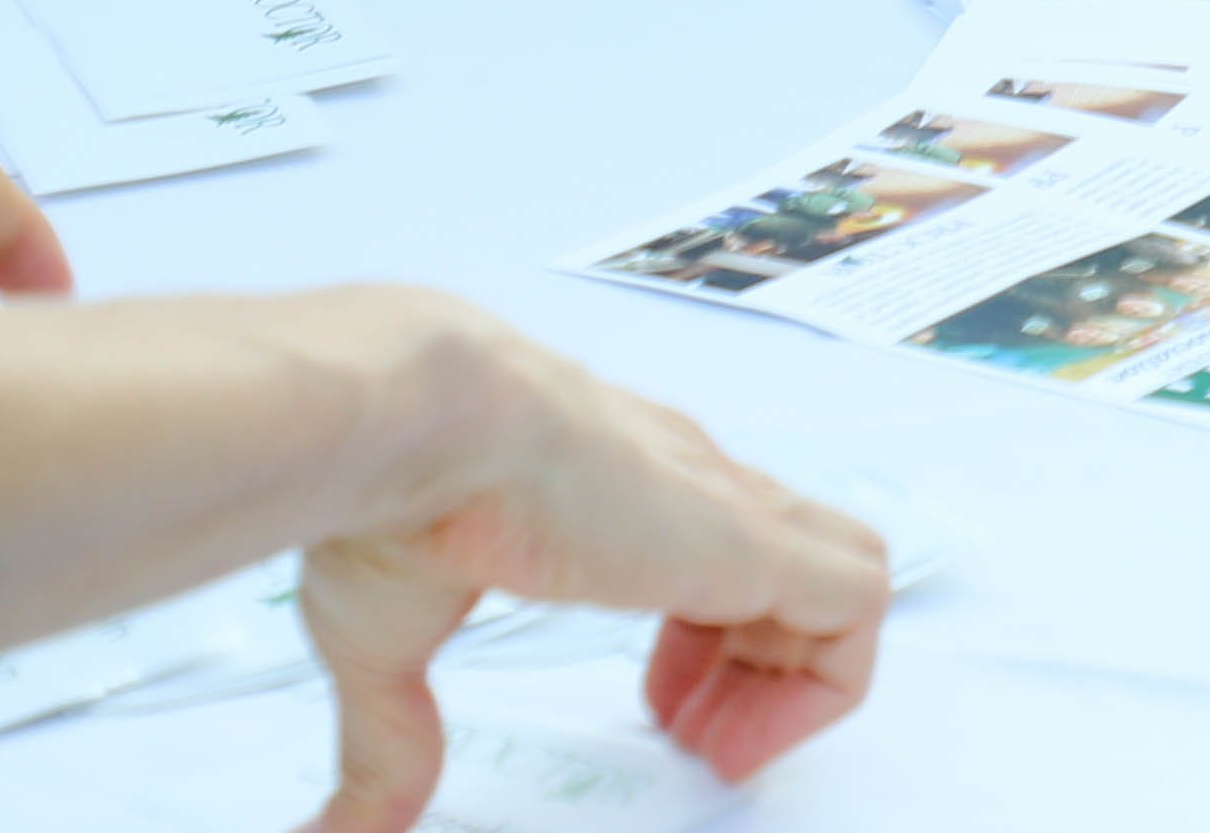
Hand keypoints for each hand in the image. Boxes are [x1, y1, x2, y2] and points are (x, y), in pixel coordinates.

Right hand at [295, 309, 885, 832]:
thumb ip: (393, 736)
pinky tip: (741, 734)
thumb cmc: (399, 497)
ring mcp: (730, 509)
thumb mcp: (388, 640)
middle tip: (701, 745)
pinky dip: (829, 678)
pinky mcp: (752, 539)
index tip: (659, 713)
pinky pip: (858, 600)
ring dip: (801, 677)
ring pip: (844, 577)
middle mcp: (691, 490)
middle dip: (763, 670)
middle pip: (793, 567)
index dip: (706, 639)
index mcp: (620, 491)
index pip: (714, 547)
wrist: (425, 417)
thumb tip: (351, 829)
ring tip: (720, 748)